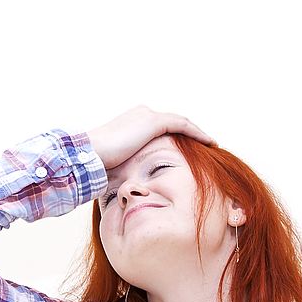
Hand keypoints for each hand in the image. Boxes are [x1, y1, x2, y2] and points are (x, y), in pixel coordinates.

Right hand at [86, 105, 216, 169]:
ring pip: (180, 123)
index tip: (186, 150)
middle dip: (188, 134)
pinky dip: (197, 132)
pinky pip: (182, 125)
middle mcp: (140, 114)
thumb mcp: (118, 164)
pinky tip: (209, 142)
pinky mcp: (153, 121)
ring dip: (196, 133)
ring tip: (210, 144)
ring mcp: (146, 116)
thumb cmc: (99, 164)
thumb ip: (128, 166)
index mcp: (131, 123)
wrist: (91, 154)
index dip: (175, 138)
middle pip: (172, 123)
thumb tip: (132, 186)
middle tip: (204, 146)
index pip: (159, 128)